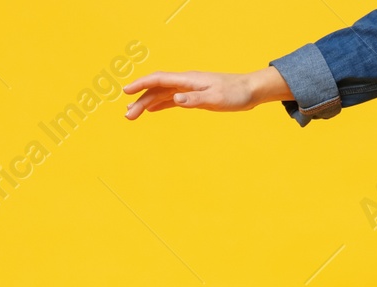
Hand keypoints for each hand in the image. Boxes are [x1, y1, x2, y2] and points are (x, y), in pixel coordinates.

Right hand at [123, 68, 290, 119]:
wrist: (250, 91)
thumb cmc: (235, 94)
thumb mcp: (216, 98)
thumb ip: (195, 99)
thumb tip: (175, 99)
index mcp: (188, 80)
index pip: (158, 79)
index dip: (141, 84)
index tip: (126, 92)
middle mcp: (185, 82)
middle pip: (156, 89)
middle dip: (140, 100)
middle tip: (128, 115)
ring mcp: (189, 89)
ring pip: (162, 94)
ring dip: (147, 103)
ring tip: (133, 115)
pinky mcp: (194, 96)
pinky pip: (172, 99)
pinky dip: (160, 104)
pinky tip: (152, 110)